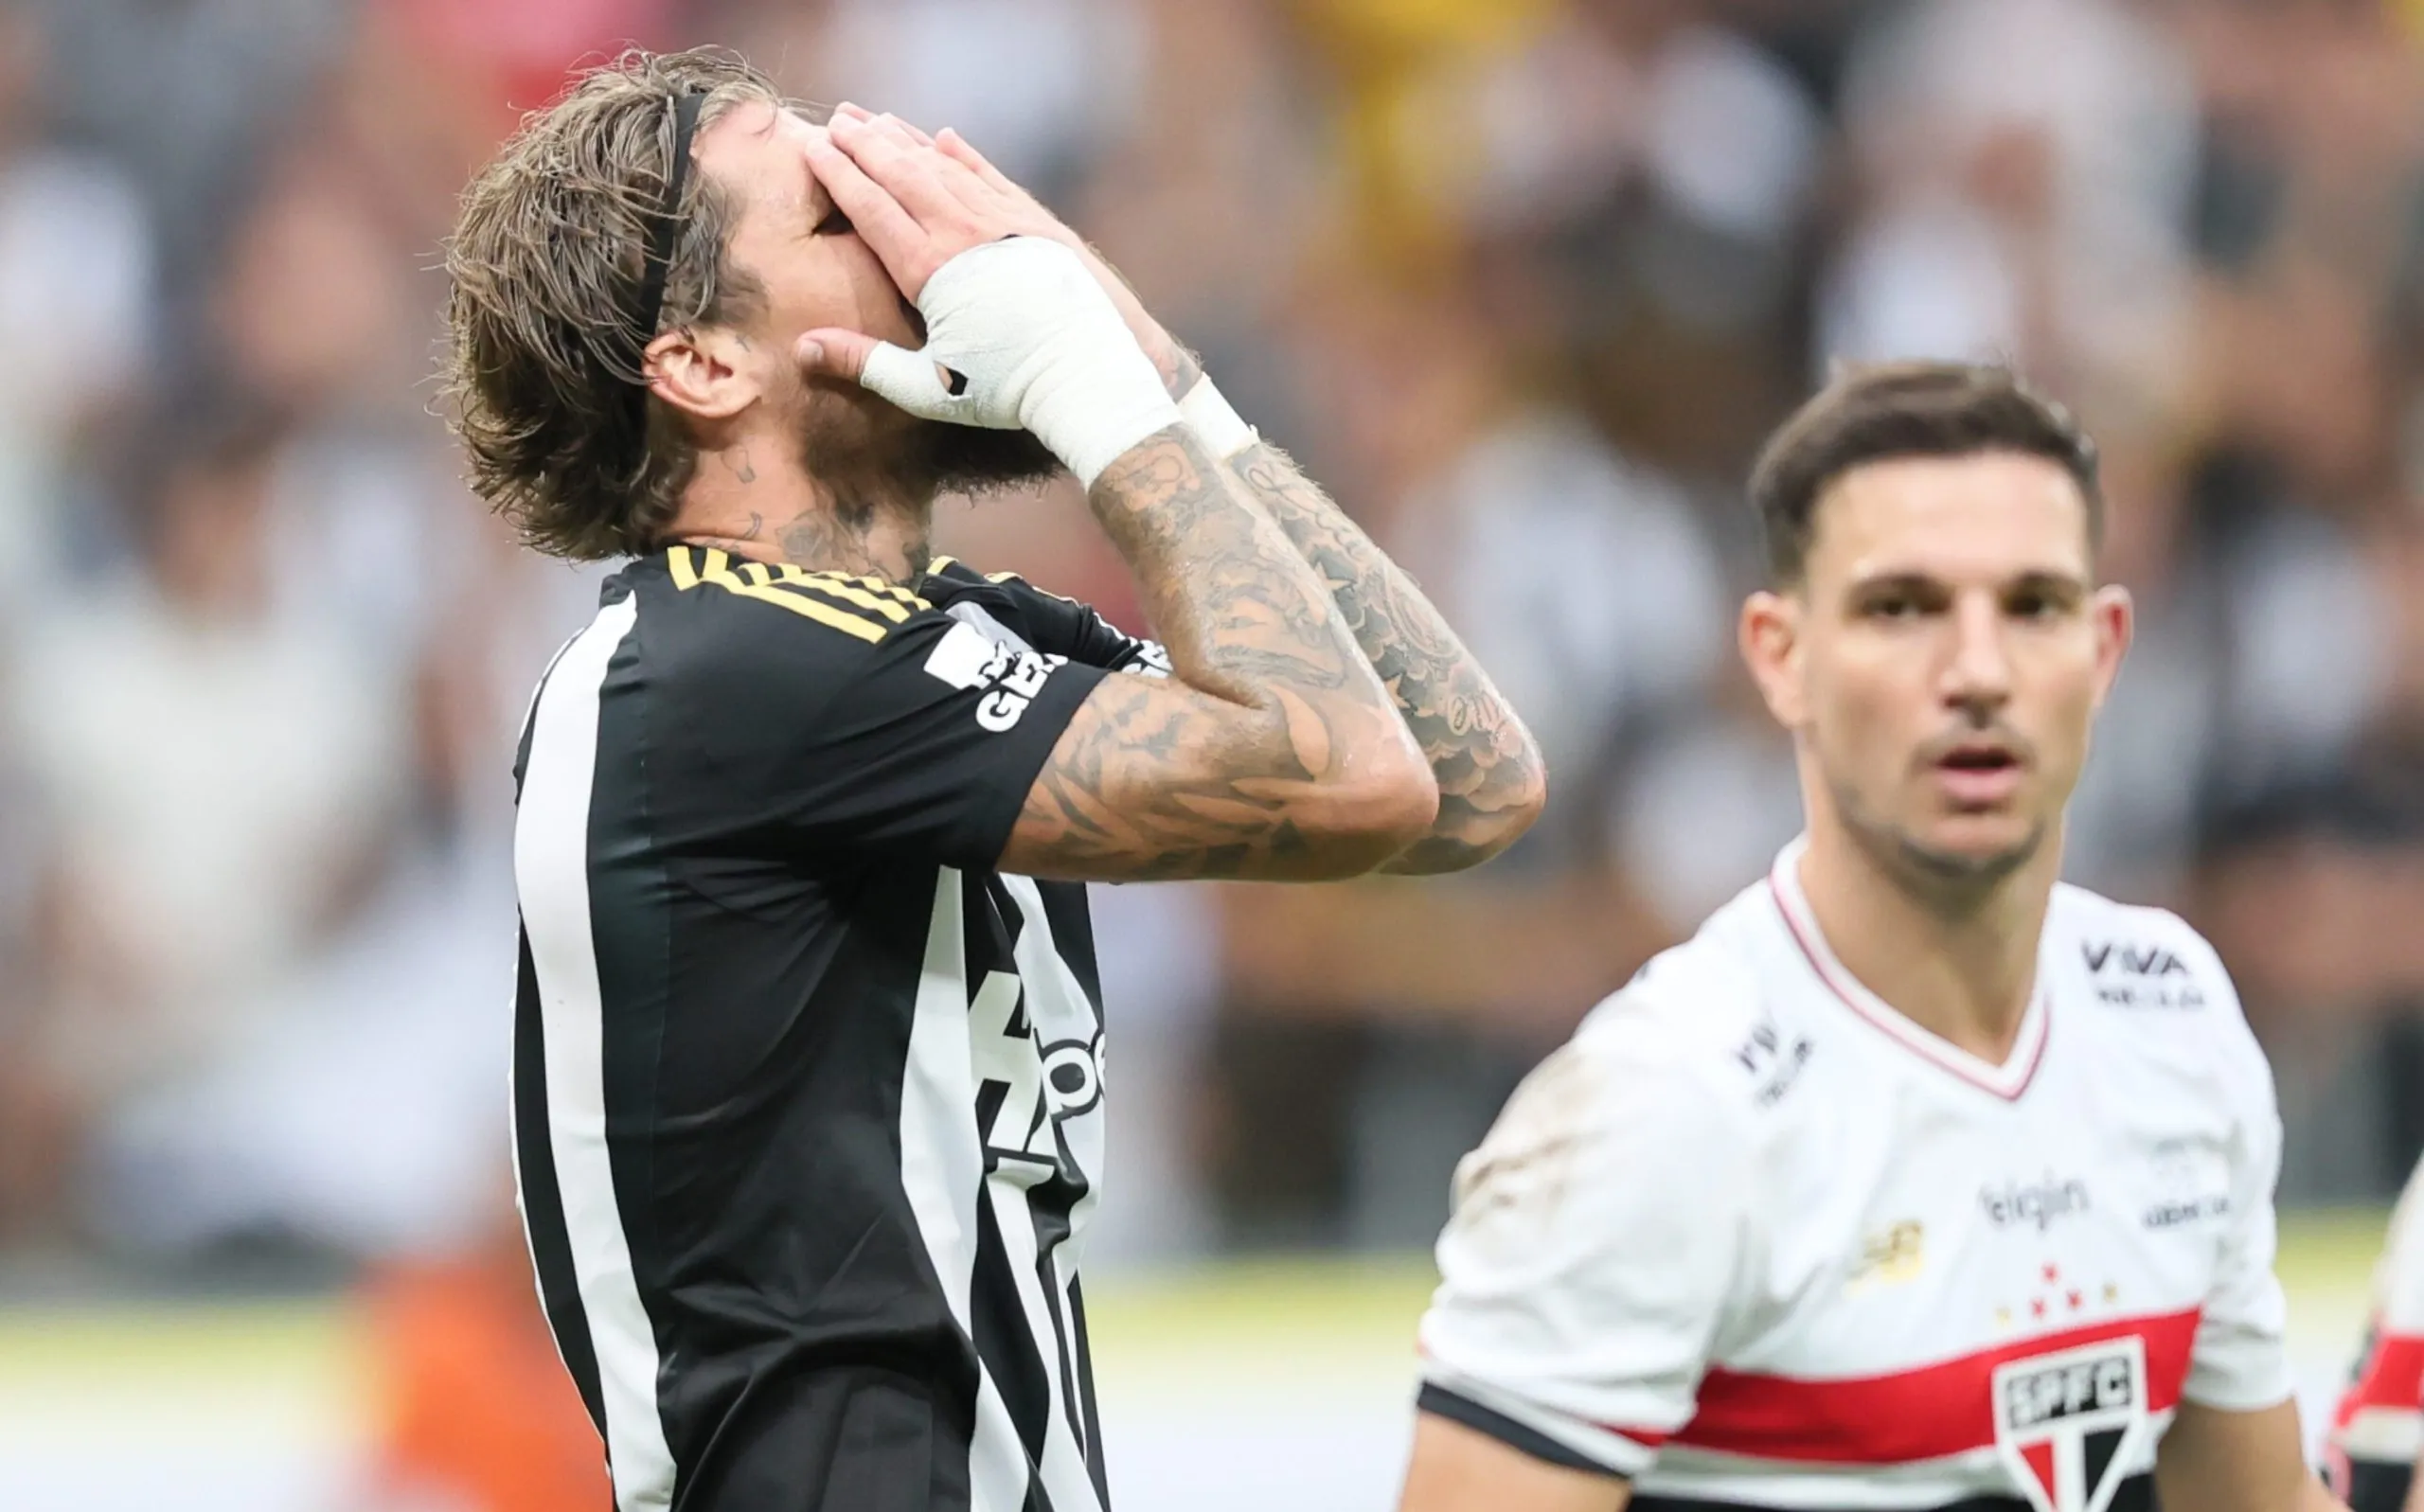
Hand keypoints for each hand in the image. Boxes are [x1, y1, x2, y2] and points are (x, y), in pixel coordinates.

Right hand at [831, 105, 1197, 396]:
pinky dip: (965, 155)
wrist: (1085, 374)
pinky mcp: (1033, 225)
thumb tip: (803, 348)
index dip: (838, 173)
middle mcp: (961, 234)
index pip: (870, 207)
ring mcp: (1000, 224)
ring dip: (908, 140)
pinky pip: (991, 178)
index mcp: (927, 270)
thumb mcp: (925, 387)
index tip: (814, 145)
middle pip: (902, 174)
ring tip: (877, 119)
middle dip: (865, 142)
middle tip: (837, 119)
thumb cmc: (1003, 390)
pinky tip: (946, 139)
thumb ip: (864, 362)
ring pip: (944, 168)